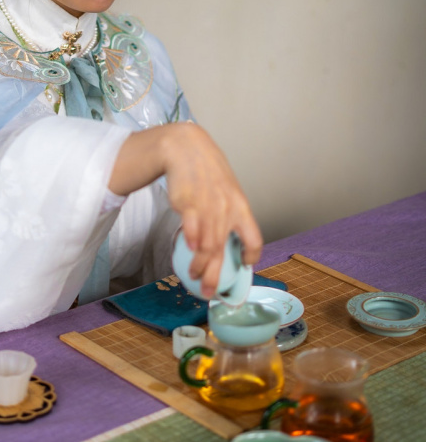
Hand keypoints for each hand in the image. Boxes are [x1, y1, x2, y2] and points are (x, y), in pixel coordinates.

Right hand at [162, 124, 262, 296]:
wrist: (187, 149)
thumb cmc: (207, 173)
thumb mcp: (227, 192)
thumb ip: (228, 216)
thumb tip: (226, 242)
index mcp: (241, 208)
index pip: (254, 239)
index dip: (250, 256)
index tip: (243, 266)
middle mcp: (227, 210)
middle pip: (223, 250)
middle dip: (216, 275)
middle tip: (210, 292)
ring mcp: (208, 207)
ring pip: (207, 245)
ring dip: (200, 265)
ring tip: (195, 275)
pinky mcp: (188, 203)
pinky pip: (192, 228)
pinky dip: (191, 241)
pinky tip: (189, 250)